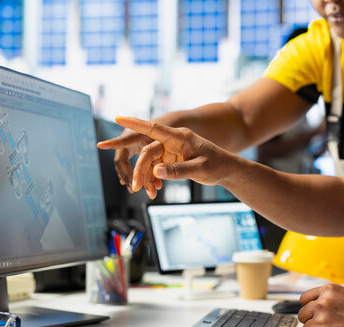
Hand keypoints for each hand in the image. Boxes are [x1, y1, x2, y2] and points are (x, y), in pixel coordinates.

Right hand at [99, 116, 233, 197]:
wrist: (226, 171)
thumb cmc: (218, 165)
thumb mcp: (201, 169)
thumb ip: (179, 170)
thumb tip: (157, 172)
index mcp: (180, 137)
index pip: (153, 128)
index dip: (134, 123)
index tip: (117, 118)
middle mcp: (172, 141)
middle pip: (147, 152)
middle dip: (139, 169)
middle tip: (134, 186)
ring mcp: (170, 151)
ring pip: (149, 162)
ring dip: (145, 177)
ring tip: (149, 193)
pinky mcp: (170, 160)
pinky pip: (155, 169)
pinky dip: (152, 180)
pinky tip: (154, 190)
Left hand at [298, 283, 343, 326]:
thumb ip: (327, 295)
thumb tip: (313, 300)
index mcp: (327, 291)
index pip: (304, 299)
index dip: (309, 307)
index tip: (313, 313)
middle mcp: (321, 304)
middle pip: (302, 315)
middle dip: (311, 321)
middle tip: (324, 326)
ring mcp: (320, 321)